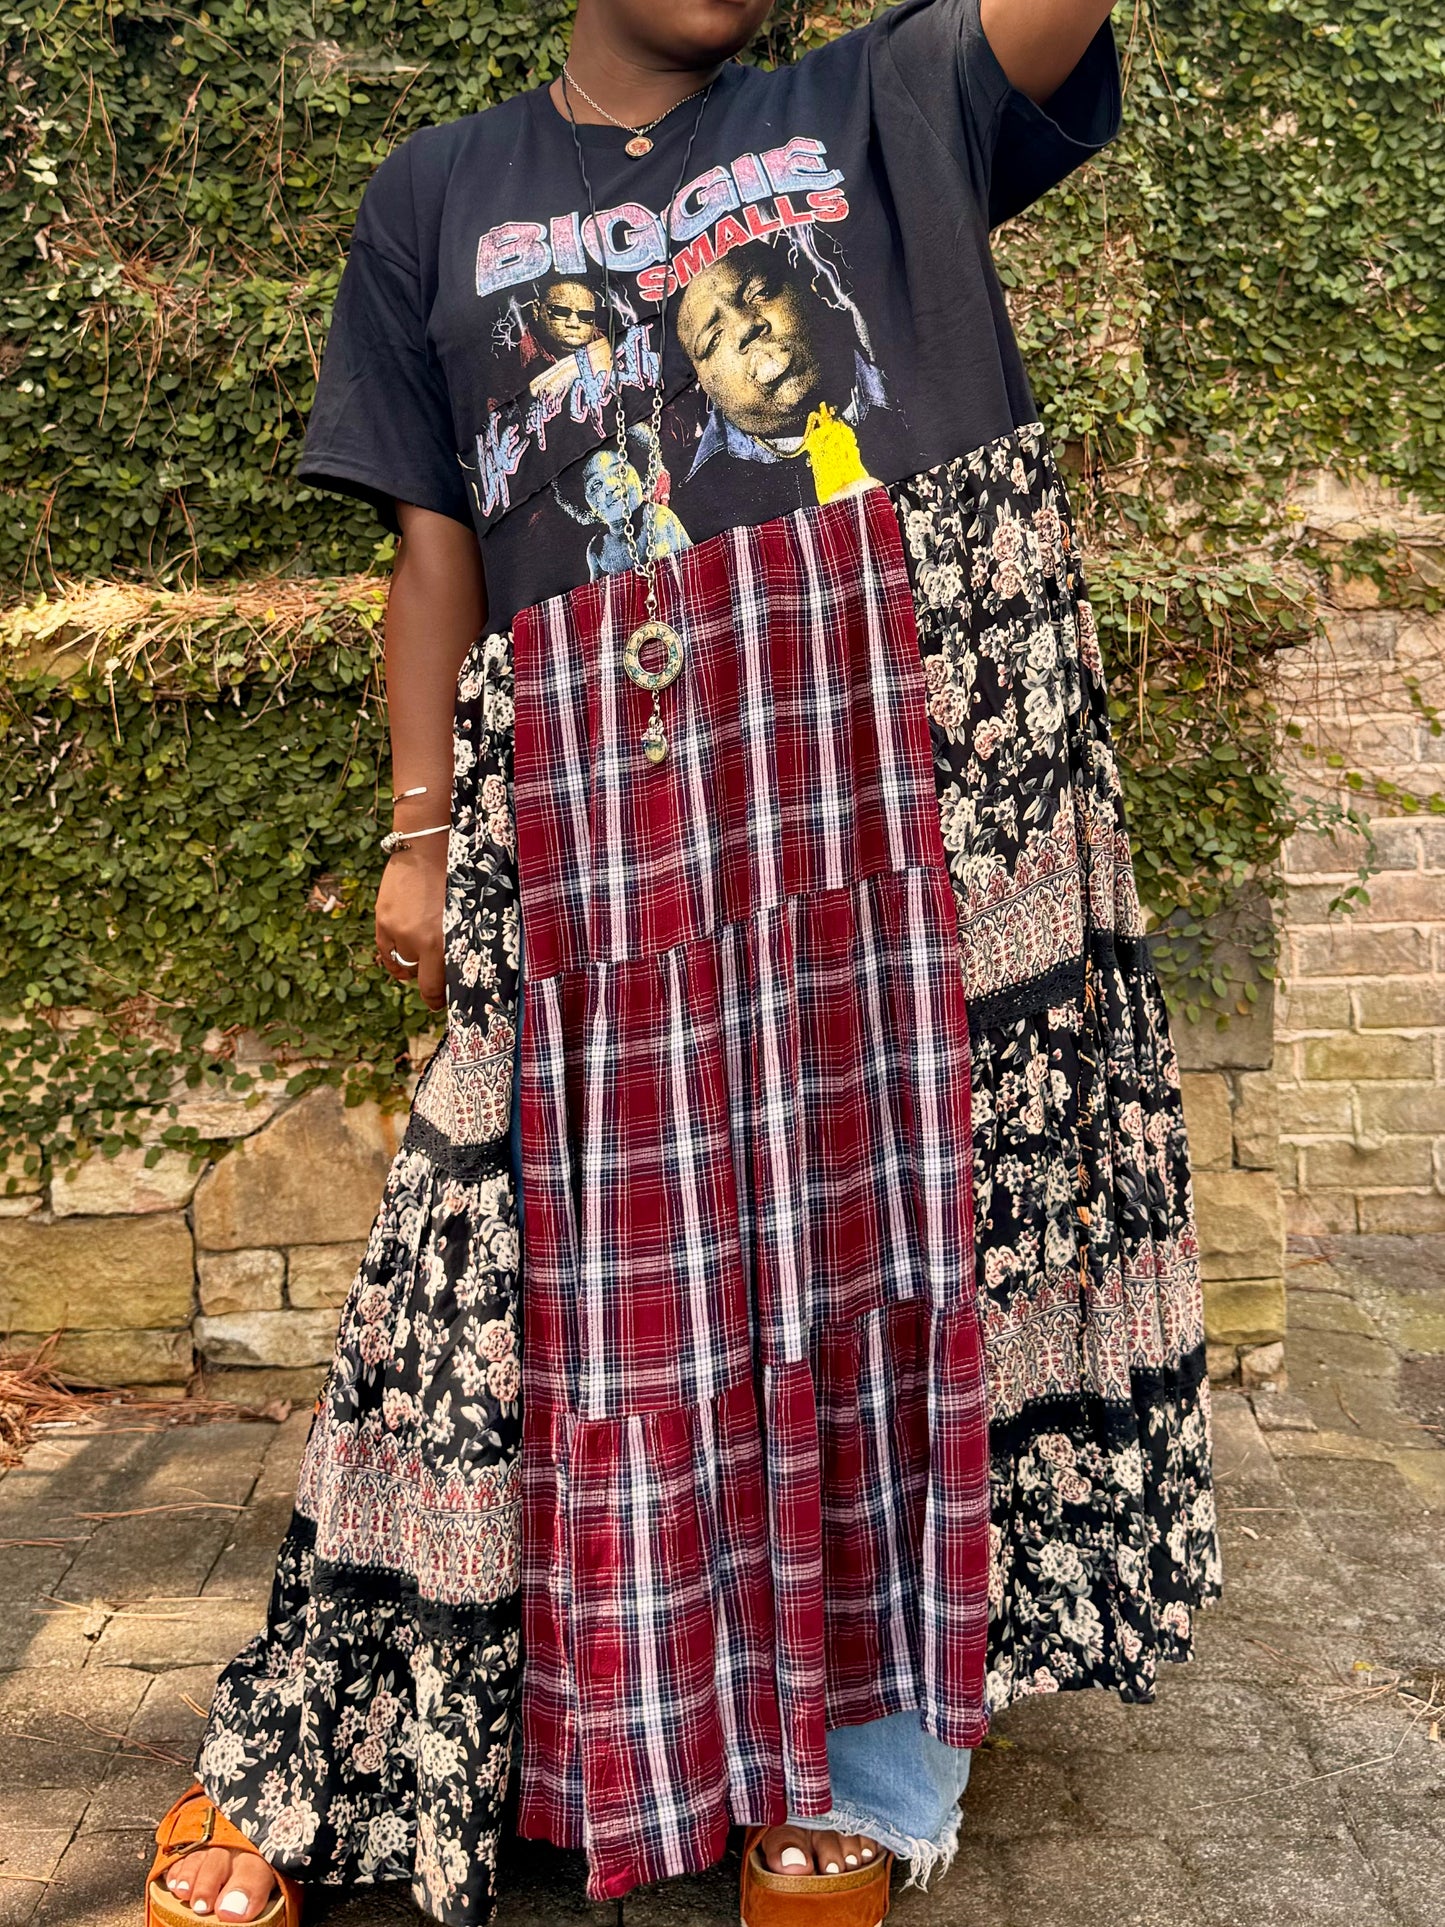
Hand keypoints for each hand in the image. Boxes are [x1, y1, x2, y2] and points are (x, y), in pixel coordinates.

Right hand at [375, 839, 447, 1010]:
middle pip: (420, 977)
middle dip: (430, 981)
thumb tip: (462, 970)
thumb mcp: (470, 914)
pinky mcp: (383, 919)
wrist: (429, 845)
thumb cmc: (461, 877)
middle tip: (438, 980)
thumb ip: (463, 942)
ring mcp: (396, 930)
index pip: (435, 989)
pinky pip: (386, 950)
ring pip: (402, 964)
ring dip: (413, 964)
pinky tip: (403, 953)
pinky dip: (394, 956)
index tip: (441, 1002)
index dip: (438, 1000)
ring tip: (423, 955)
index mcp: (443, 942)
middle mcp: (417, 941)